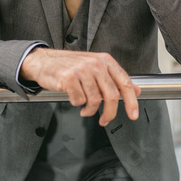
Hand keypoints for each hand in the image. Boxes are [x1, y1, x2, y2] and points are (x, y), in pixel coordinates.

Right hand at [20, 48, 140, 125]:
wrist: (44, 61)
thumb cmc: (70, 65)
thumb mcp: (96, 67)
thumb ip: (115, 78)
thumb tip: (136, 91)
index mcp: (105, 60)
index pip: (124, 82)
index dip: (131, 101)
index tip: (133, 114)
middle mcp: (95, 63)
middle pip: (111, 95)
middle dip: (110, 113)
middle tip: (105, 120)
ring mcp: (82, 70)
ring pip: (95, 100)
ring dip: (90, 110)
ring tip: (85, 109)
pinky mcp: (69, 78)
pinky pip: (79, 100)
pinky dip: (77, 104)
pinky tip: (74, 98)